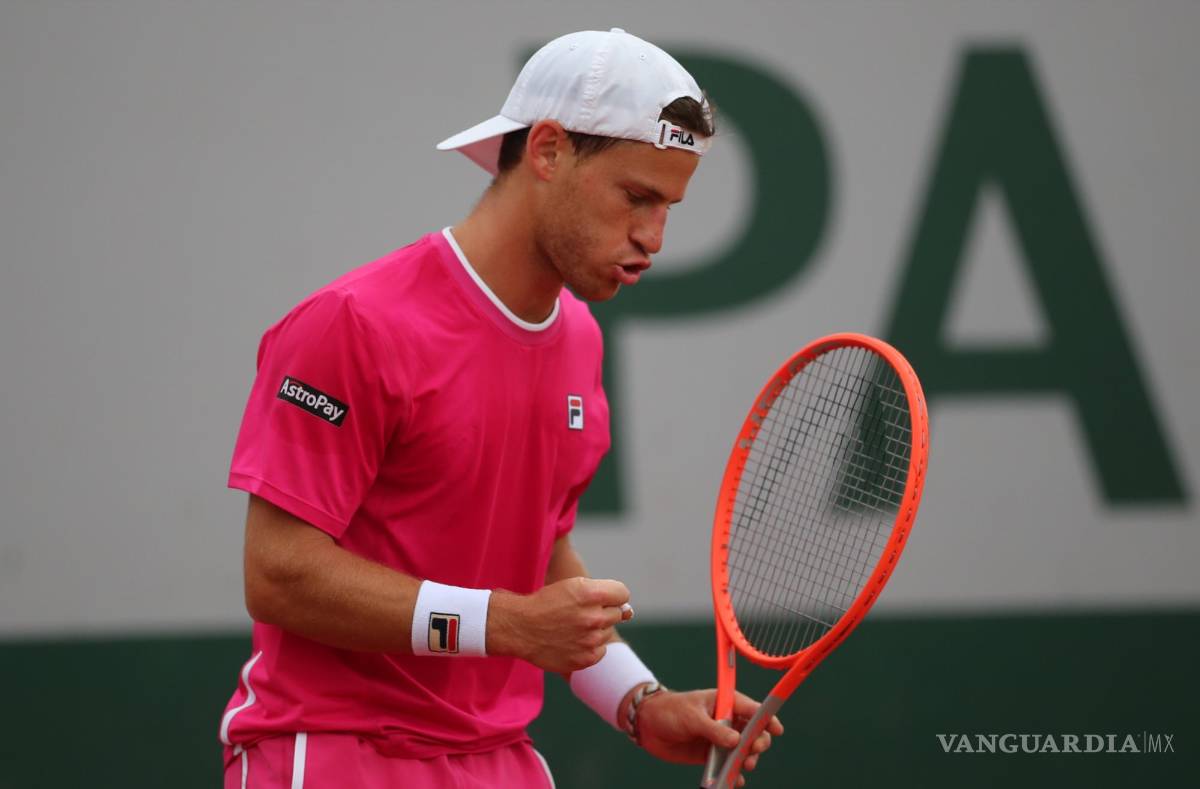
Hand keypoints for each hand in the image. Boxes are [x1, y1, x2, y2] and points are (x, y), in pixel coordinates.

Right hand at [486, 577, 631, 672]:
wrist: (520, 627)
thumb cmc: (547, 603)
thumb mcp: (573, 586)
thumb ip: (605, 594)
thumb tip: (629, 611)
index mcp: (591, 593)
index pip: (623, 594)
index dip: (611, 595)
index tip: (598, 598)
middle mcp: (593, 617)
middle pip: (617, 613)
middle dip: (603, 611)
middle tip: (580, 613)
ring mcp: (590, 640)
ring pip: (607, 632)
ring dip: (595, 630)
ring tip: (571, 628)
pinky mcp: (586, 659)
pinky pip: (600, 651)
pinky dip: (589, 647)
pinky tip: (571, 641)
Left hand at [633, 688, 783, 785]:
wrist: (648, 726)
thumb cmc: (670, 711)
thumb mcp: (691, 716)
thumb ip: (714, 730)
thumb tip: (735, 742)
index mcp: (725, 703)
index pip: (753, 710)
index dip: (767, 719)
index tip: (776, 730)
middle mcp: (727, 722)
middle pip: (753, 733)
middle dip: (757, 744)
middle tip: (751, 753)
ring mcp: (720, 740)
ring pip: (743, 752)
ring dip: (747, 761)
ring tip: (743, 768)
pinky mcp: (711, 756)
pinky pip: (728, 766)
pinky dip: (733, 775)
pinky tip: (734, 781)